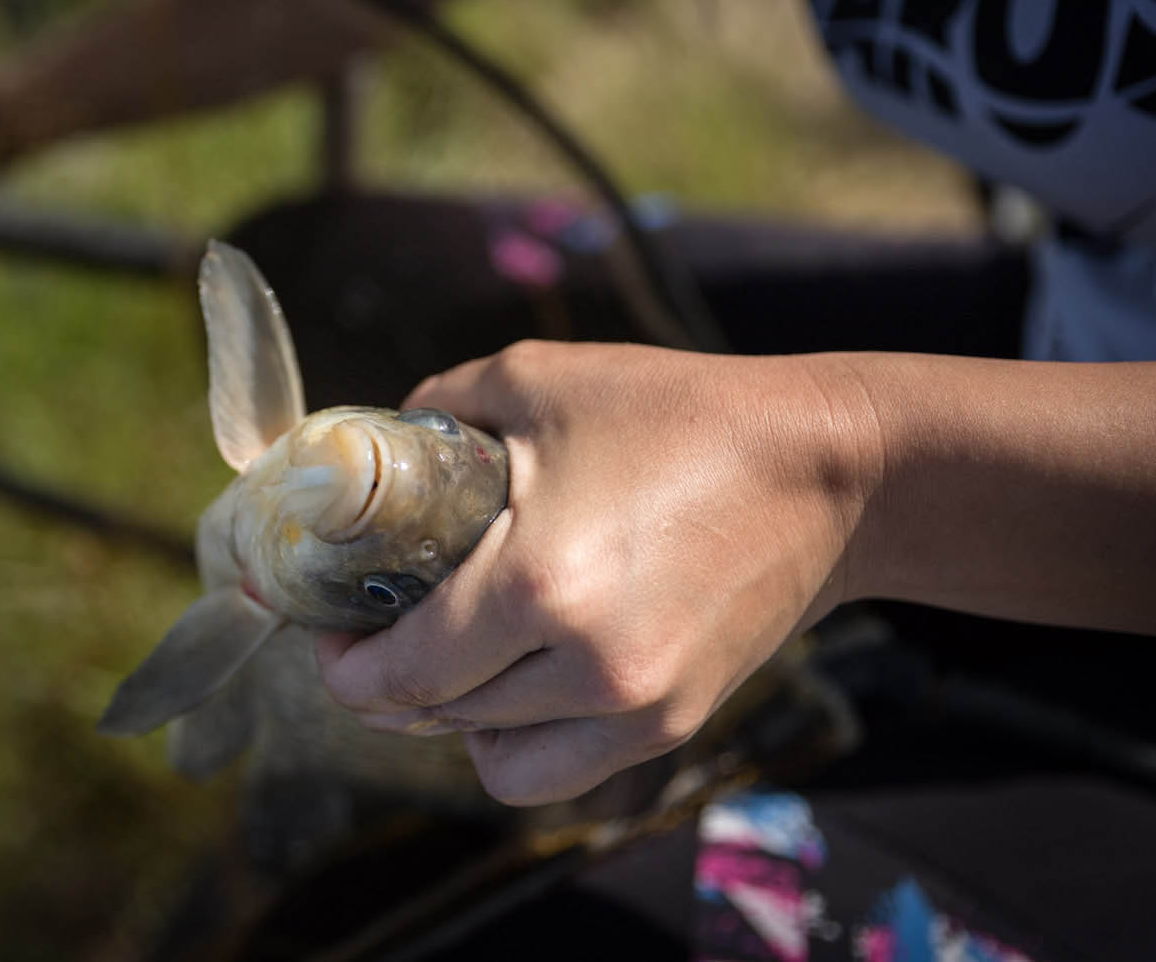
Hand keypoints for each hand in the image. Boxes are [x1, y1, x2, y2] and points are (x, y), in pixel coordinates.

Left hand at [315, 341, 879, 804]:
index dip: (344, 667)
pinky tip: (513, 687)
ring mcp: (638, 709)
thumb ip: (433, 410)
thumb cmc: (677, 413)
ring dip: (450, 718)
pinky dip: (515, 743)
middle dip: (384, 684)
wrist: (825, 469)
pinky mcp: (674, 725)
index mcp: (537, 585)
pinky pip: (556, 774)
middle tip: (373, 633)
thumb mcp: (534, 380)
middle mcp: (587, 667)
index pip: (401, 672)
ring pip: (493, 757)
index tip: (330, 632)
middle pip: (437, 716)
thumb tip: (369, 447)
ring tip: (449, 658)